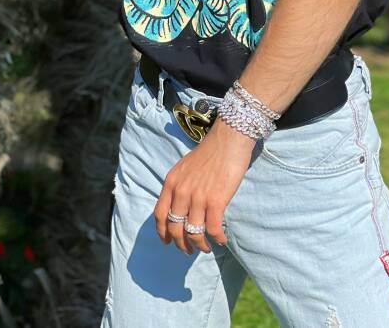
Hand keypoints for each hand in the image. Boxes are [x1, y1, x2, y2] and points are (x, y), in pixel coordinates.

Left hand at [153, 118, 255, 254]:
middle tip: (188, 250)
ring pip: (193, 232)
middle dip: (181, 244)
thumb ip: (180, 186)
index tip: (167, 242)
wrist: (229, 139)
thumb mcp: (185, 167)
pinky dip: (217, 239)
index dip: (162, 232)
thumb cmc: (210, 151)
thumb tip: (181, 206)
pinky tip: (222, 240)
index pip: (160, 214)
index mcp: (172, 182)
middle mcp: (181, 191)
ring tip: (206, 248)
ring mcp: (198, 197)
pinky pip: (213, 229)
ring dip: (199, 245)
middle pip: (175, 227)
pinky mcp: (216, 201)